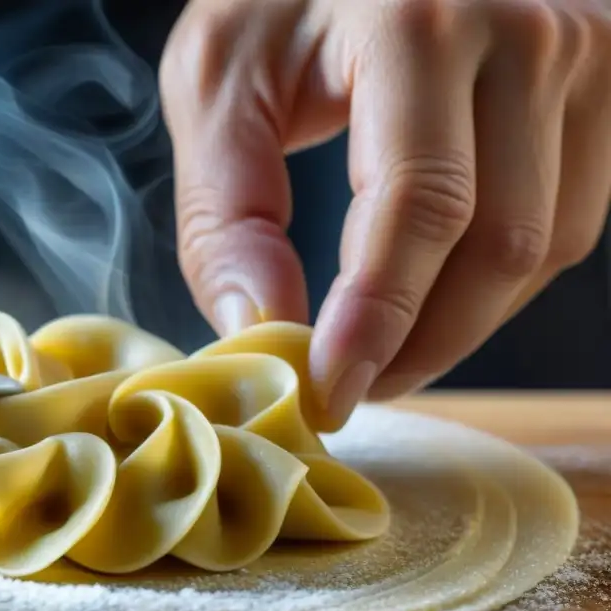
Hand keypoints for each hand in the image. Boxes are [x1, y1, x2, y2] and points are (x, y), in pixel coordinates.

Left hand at [161, 0, 610, 427]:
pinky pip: (573, 220)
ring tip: (382, 344)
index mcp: (417, 23)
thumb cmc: (279, 3)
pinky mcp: (599, 87)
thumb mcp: (217, 86)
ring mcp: (579, 57)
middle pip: (500, 243)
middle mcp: (523, 34)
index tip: (330, 392)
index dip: (378, 320)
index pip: (420, 205)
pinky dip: (499, 281)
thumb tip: (262, 327)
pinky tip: (435, 289)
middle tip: (350, 385)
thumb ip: (227, 210)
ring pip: (546, 246)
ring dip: (461, 322)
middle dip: (422, 344)